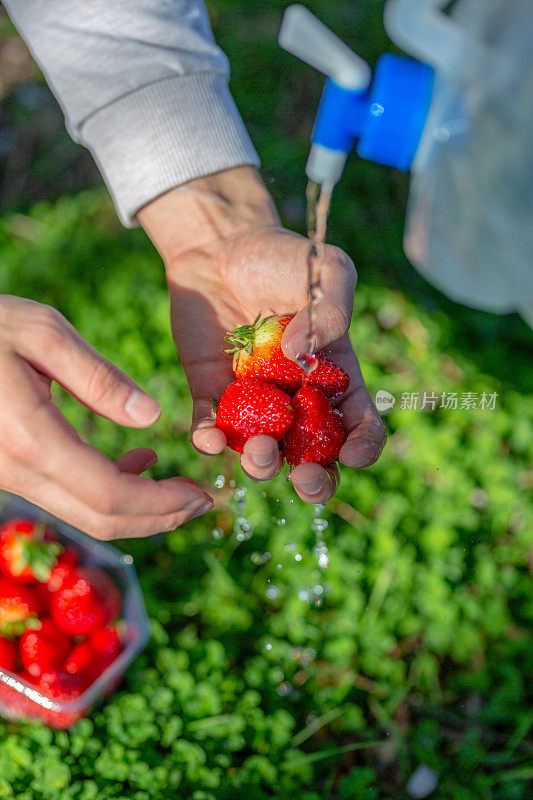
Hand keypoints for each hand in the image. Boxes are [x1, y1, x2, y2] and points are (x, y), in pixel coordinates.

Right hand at [0, 296, 212, 538]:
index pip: (109, 495)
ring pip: (84, 514)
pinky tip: (137, 463)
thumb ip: (98, 378)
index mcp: (31, 437)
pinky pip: (66, 496)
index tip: (200, 494)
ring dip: (137, 508)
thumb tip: (152, 417)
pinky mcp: (11, 470)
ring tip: (178, 483)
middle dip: (159, 517)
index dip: (161, 504)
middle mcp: (18, 470)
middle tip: (200, 501)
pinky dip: (109, 492)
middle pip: (100, 520)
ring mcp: (11, 476)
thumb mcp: (42, 332)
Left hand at [139, 167, 385, 503]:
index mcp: (334, 378)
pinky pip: (210, 429)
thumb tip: (300, 355)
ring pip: (261, 453)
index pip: (359, 426)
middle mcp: (296, 400)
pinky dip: (208, 441)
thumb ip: (332, 311)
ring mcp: (253, 402)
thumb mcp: (328, 271)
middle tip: (304, 478)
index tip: (353, 454)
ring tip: (259, 450)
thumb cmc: (286, 258)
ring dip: (262, 465)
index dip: (363, 447)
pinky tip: (208, 437)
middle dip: (314, 482)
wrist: (223, 246)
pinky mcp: (211, 393)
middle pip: (312, 458)